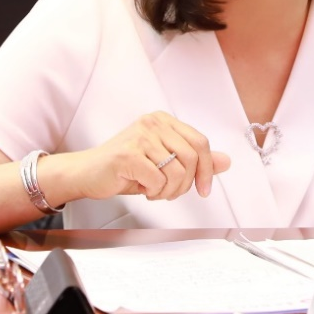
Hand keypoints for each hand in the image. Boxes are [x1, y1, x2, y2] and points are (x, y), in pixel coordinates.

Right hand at [57, 111, 230, 202]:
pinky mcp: (128, 154)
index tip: (204, 189)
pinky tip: (141, 189)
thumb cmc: (125, 168)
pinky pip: (157, 181)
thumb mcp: (164, 162)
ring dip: (168, 192)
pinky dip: (153, 192)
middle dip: (185, 184)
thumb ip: (194, 160)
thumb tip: (226, 161)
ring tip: (154, 191)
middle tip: (170, 193)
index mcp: (163, 120)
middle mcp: (153, 123)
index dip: (207, 169)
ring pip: (176, 172)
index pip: (201, 142)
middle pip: (192, 157)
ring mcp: (140, 136)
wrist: (87, 173)